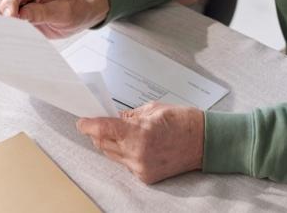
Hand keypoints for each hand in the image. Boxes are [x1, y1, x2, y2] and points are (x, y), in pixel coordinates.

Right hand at [0, 0, 108, 38]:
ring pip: (3, 8)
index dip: (9, 4)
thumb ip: (41, 12)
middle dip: (2, 14)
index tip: (9, 18)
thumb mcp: (62, 12)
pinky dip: (7, 26)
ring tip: (7, 34)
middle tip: (6, 30)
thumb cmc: (75, 8)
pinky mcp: (23, 13)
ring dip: (3, 21)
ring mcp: (24, 1)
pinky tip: (10, 35)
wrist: (82, 12)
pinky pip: (9, 18)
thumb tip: (20, 15)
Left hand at [77, 102, 203, 183]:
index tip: (81, 120)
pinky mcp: (146, 176)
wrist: (205, 142)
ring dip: (110, 143)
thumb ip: (129, 115)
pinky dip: (123, 152)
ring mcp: (141, 168)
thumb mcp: (153, 109)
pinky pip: (124, 163)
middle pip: (103, 144)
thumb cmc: (183, 121)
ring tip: (116, 130)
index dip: (88, 124)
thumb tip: (112, 118)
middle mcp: (137, 154)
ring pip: (112, 155)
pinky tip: (130, 142)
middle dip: (97, 132)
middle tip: (97, 121)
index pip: (103, 129)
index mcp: (139, 133)